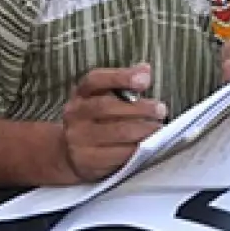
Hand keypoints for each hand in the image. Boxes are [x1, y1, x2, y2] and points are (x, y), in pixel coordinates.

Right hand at [60, 65, 166, 182]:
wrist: (69, 154)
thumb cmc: (95, 120)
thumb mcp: (103, 98)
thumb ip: (123, 83)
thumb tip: (145, 70)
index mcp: (81, 94)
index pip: (95, 80)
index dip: (120, 77)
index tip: (145, 79)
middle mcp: (76, 114)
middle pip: (107, 106)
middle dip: (139, 108)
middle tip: (160, 109)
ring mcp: (79, 138)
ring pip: (117, 132)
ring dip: (144, 129)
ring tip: (158, 127)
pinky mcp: (88, 161)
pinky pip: (119, 154)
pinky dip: (138, 148)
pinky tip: (150, 145)